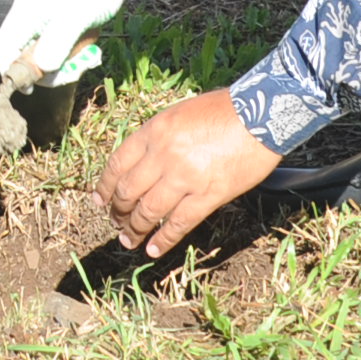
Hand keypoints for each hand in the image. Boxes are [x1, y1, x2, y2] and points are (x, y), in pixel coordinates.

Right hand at [0, 0, 133, 87]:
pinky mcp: (56, 17)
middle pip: (25, 52)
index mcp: (26, 10)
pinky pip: (56, 43)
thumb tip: (42, 69)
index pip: (5, 46)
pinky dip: (70, 51)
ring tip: (88, 57)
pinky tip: (88, 48)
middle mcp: (29, 12)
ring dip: (64, 61)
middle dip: (48, 68)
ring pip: (43, 50)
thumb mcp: (77, 17)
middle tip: (75, 71)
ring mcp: (42, 14)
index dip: (12, 70)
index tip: (29, 89)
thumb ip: (57, 43)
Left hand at [99, 89, 286, 258]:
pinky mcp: (208, 196)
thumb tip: (142, 164)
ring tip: (129, 240)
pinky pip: (178, 223)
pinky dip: (163, 239)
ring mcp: (184, 177)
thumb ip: (157, 138)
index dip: (105, 187)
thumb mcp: (178, 115)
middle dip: (118, 211)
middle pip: (129, 191)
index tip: (99, 200)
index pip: (117, 165)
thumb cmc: (223, 110)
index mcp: (153, 132)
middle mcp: (163, 156)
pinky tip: (153, 249)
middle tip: (116, 222)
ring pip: (148, 211)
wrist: (261, 113)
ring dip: (135, 229)